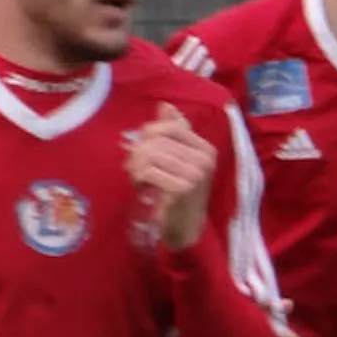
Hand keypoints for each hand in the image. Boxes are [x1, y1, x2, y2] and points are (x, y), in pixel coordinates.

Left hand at [127, 103, 217, 251]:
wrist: (186, 229)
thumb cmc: (179, 195)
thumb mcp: (178, 161)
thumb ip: (174, 133)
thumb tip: (164, 106)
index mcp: (205, 148)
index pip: (172, 126)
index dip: (150, 133)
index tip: (141, 148)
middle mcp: (204, 159)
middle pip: (159, 139)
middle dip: (139, 151)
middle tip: (132, 166)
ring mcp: (195, 174)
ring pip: (152, 153)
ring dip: (136, 165)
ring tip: (136, 177)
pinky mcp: (182, 188)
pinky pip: (150, 171)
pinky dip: (139, 177)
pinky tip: (141, 186)